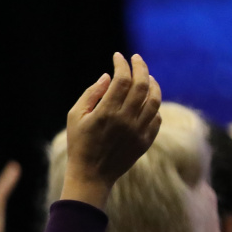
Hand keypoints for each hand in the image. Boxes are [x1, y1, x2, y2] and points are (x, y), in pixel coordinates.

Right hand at [62, 53, 162, 208]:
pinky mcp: (145, 141)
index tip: (118, 56)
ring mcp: (138, 131)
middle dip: (140, 67)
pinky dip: (154, 106)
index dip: (122, 64)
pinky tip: (147, 101)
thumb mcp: (75, 116)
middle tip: (136, 59)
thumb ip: (91, 94)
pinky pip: (156, 118)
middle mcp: (126, 120)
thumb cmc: (79, 143)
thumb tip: (107, 77)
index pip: (122, 79)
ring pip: (154, 100)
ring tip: (148, 77)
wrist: (91, 174)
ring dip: (153, 84)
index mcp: (106, 112)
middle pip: (142, 85)